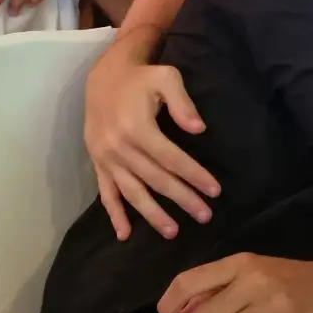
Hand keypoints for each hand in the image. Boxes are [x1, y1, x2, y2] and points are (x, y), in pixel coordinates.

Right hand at [85, 46, 218, 240]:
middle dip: (182, 199)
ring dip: (151, 214)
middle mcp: (119, 147)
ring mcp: (106, 158)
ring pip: (131, 192)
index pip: (171, 158)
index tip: (215, 190)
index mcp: (137, 128)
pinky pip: (105, 193)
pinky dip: (114, 214)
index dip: (194, 175)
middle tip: (205, 216)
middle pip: (155, 179)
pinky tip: (124, 234)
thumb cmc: (141, 78)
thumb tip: (199, 129)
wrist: (103, 78)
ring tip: (173, 232)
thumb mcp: (166, 78)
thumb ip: (183, 102)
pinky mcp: (97, 163)